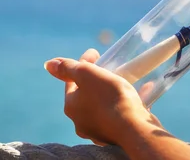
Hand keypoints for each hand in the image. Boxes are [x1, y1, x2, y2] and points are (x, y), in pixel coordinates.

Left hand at [44, 48, 162, 146]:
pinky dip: (125, 103)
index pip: (71, 81)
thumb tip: (49, 64)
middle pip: (86, 94)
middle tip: (108, 68)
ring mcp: (98, 130)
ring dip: (109, 93)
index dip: (82, 64)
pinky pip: (118, 114)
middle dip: (95, 80)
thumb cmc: (109, 97)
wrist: (133, 127)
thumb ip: (68, 67)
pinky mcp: (116, 135)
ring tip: (123, 80)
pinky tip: (140, 92)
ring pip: (102, 106)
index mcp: (71, 106)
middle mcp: (80, 121)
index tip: (96, 54)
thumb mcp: (86, 74)